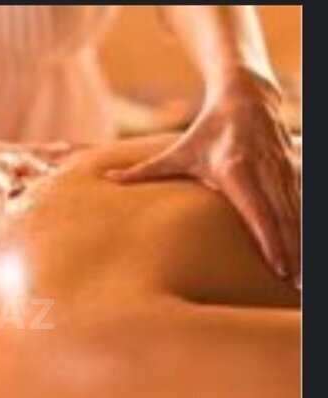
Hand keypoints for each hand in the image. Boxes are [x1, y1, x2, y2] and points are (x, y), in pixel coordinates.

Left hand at [107, 71, 300, 287]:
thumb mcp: (176, 153)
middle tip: (294, 285)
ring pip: (298, 212)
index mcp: (235, 169)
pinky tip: (305, 253)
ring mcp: (283, 169)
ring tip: (302, 279)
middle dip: (292, 253)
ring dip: (302, 244)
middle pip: (283, 218)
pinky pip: (303, 203)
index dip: (270, 240)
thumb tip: (107, 179)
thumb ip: (144, 171)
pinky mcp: (294, 169)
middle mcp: (264, 171)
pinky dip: (305, 228)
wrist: (246, 98)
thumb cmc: (207, 131)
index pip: (257, 211)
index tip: (277, 266)